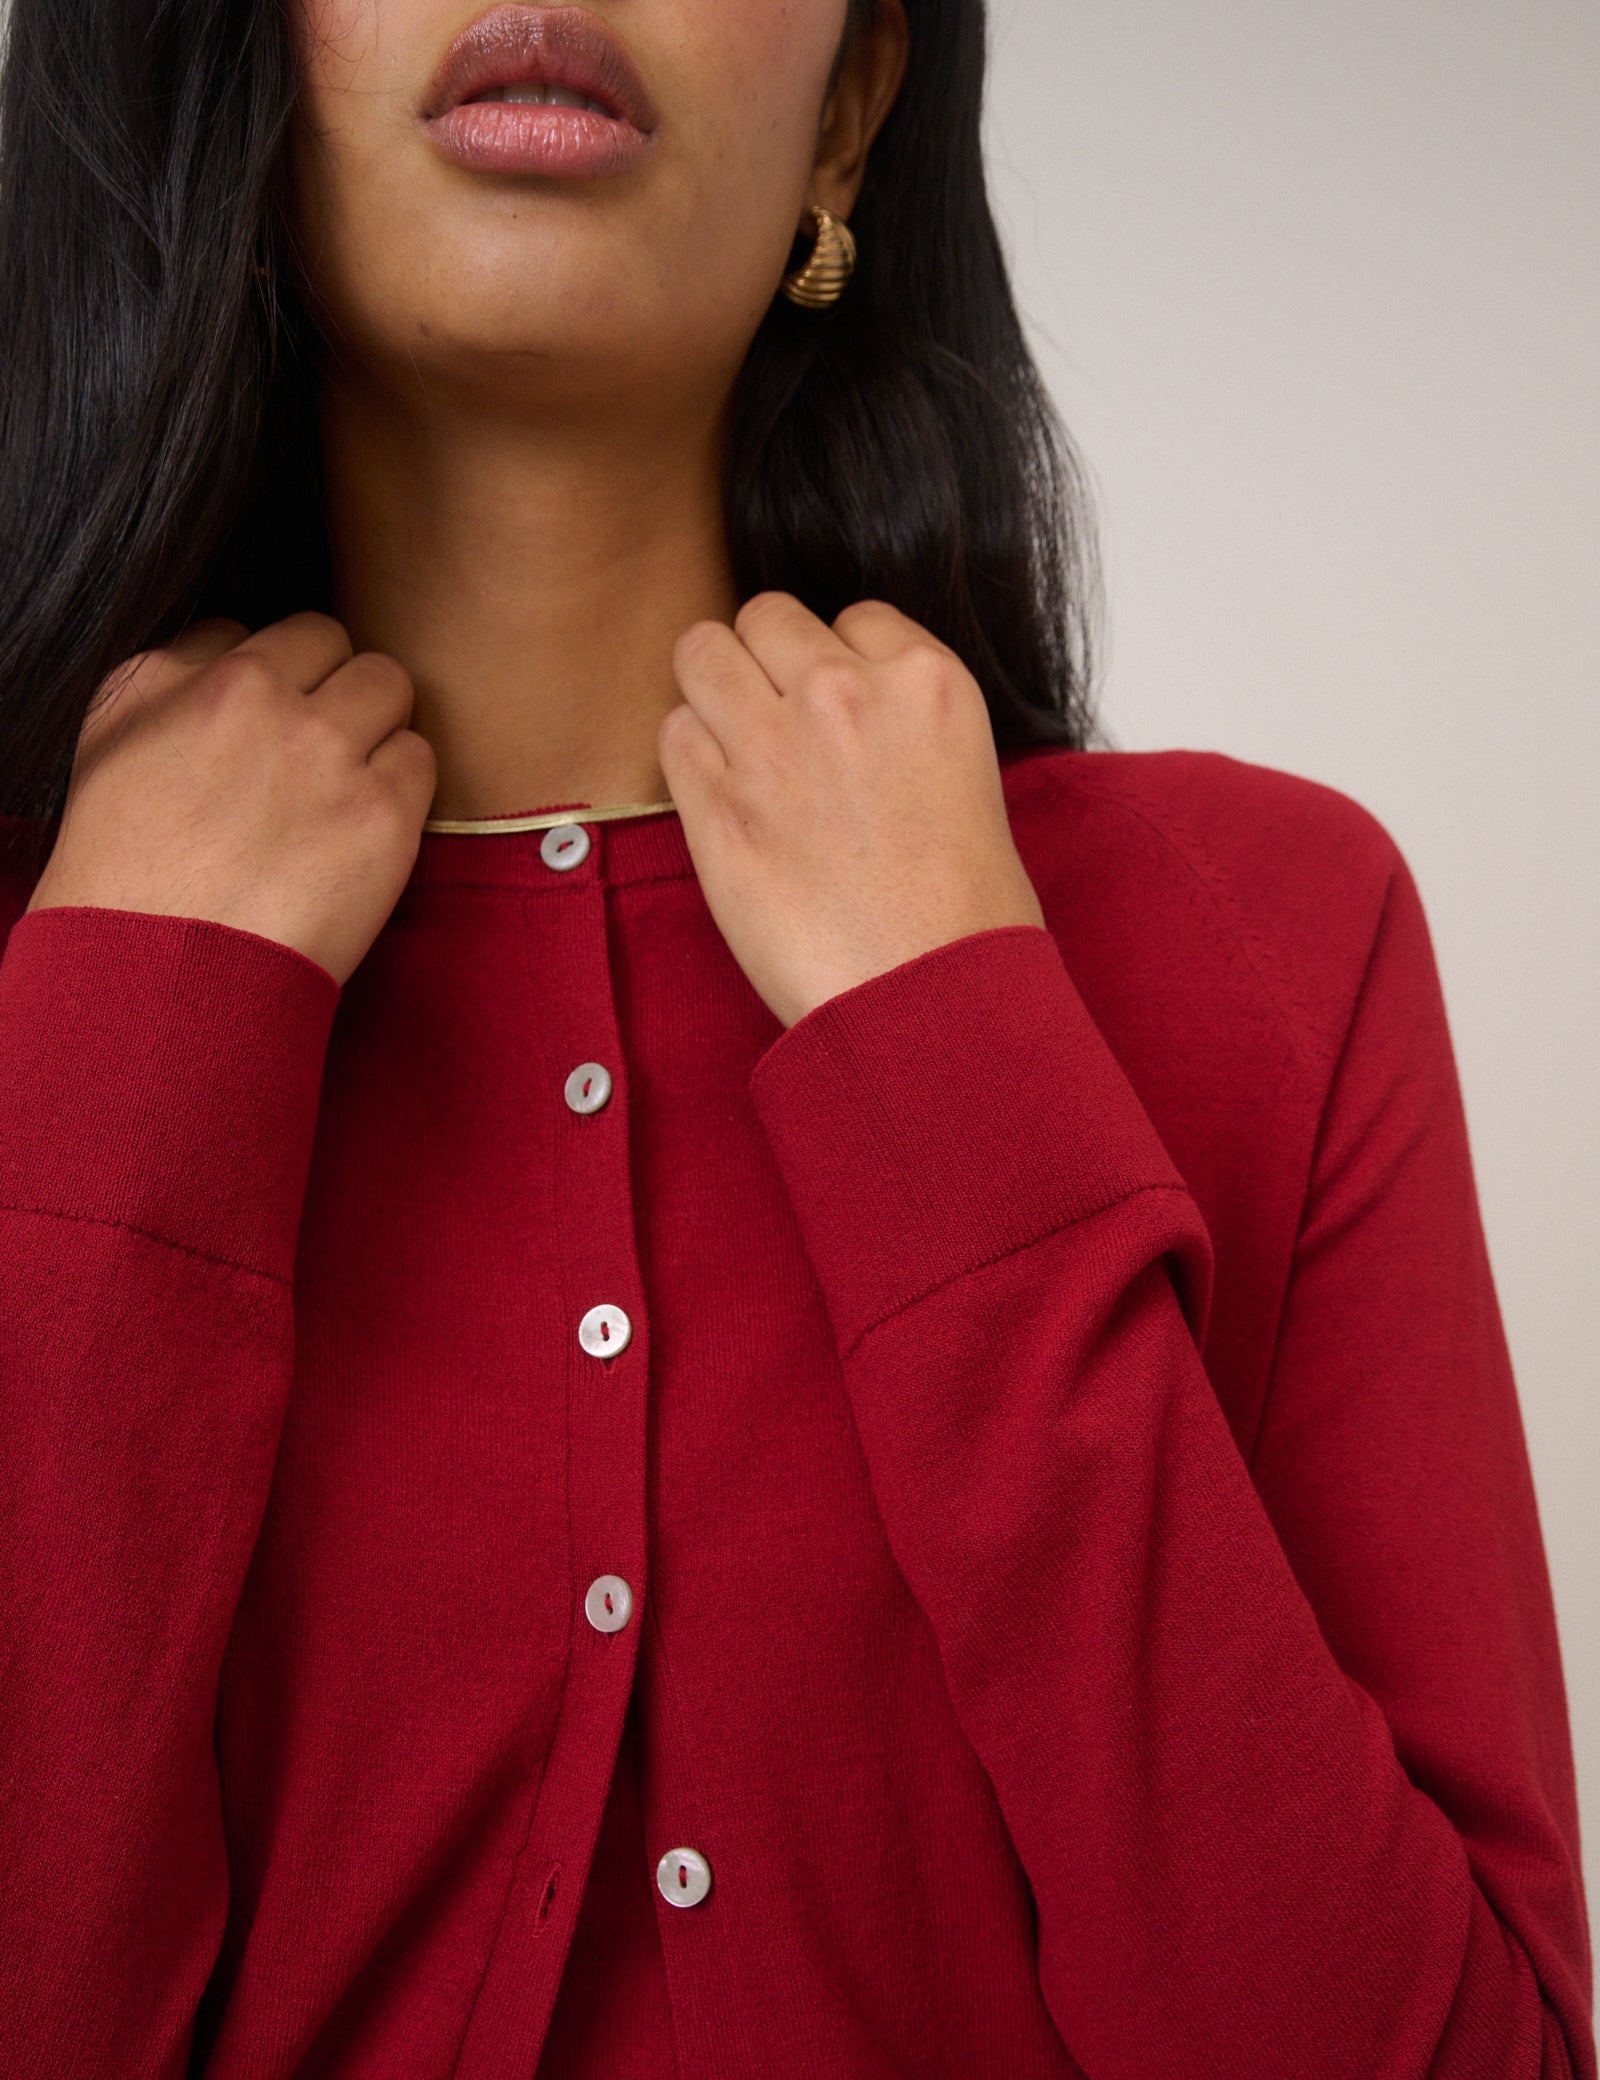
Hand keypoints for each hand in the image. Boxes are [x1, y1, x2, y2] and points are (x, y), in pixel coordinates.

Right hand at [26, 613, 437, 987]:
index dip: (282, 678)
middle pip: (337, 642)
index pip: (268, 631)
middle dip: (337, 688)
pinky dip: (403, 790)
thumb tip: (235, 648)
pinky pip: (421, 759)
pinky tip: (365, 831)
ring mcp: (324, 750)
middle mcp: (256, 699)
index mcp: (184, 679)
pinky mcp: (382, 811)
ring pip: (390, 687)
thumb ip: (174, 681)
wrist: (162, 977)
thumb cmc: (128, 879)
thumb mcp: (112, 748)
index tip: (277, 722)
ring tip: (345, 790)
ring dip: (378, 728)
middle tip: (323, 751)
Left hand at [659, 592, 1046, 1028]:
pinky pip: (672, 734)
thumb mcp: (968, 778)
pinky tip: (723, 802)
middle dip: (764, 662)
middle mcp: (845, 693)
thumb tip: (852, 715)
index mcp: (925, 681)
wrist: (929, 999)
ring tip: (736, 751)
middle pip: (766, 616)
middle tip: (776, 726)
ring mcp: (773, 745)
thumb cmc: (964, 917)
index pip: (852, 617)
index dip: (836, 662)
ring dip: (711, 692)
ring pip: (701, 652)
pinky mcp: (716, 805)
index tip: (838, 713)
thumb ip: (904, 724)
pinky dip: (688, 759)